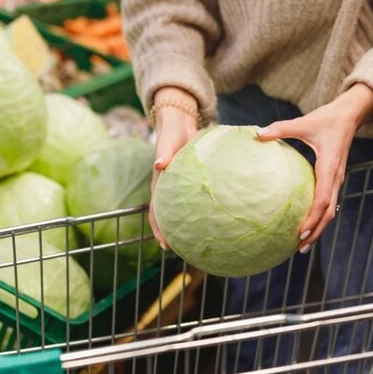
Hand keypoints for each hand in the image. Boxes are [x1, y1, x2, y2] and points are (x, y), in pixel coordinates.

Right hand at [149, 86, 200, 248]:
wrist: (179, 122)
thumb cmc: (172, 132)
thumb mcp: (167, 141)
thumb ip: (164, 151)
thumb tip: (160, 165)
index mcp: (160, 184)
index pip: (156, 212)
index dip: (159, 229)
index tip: (166, 245)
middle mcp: (169, 188)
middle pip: (168, 217)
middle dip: (173, 234)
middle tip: (183, 251)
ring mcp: (180, 186)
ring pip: (181, 210)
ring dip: (187, 225)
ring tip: (199, 240)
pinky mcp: (191, 181)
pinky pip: (195, 199)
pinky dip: (201, 209)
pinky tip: (216, 216)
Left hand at [257, 83, 372, 252]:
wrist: (351, 115)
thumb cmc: (327, 119)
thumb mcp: (304, 122)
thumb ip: (281, 128)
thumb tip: (257, 134)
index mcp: (330, 167)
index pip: (323, 199)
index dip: (313, 217)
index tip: (301, 231)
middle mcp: (336, 177)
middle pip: (329, 212)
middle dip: (316, 231)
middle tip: (299, 248)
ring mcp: (336, 180)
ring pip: (330, 211)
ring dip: (319, 228)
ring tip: (302, 245)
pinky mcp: (334, 179)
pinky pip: (328, 202)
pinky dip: (319, 217)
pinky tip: (305, 225)